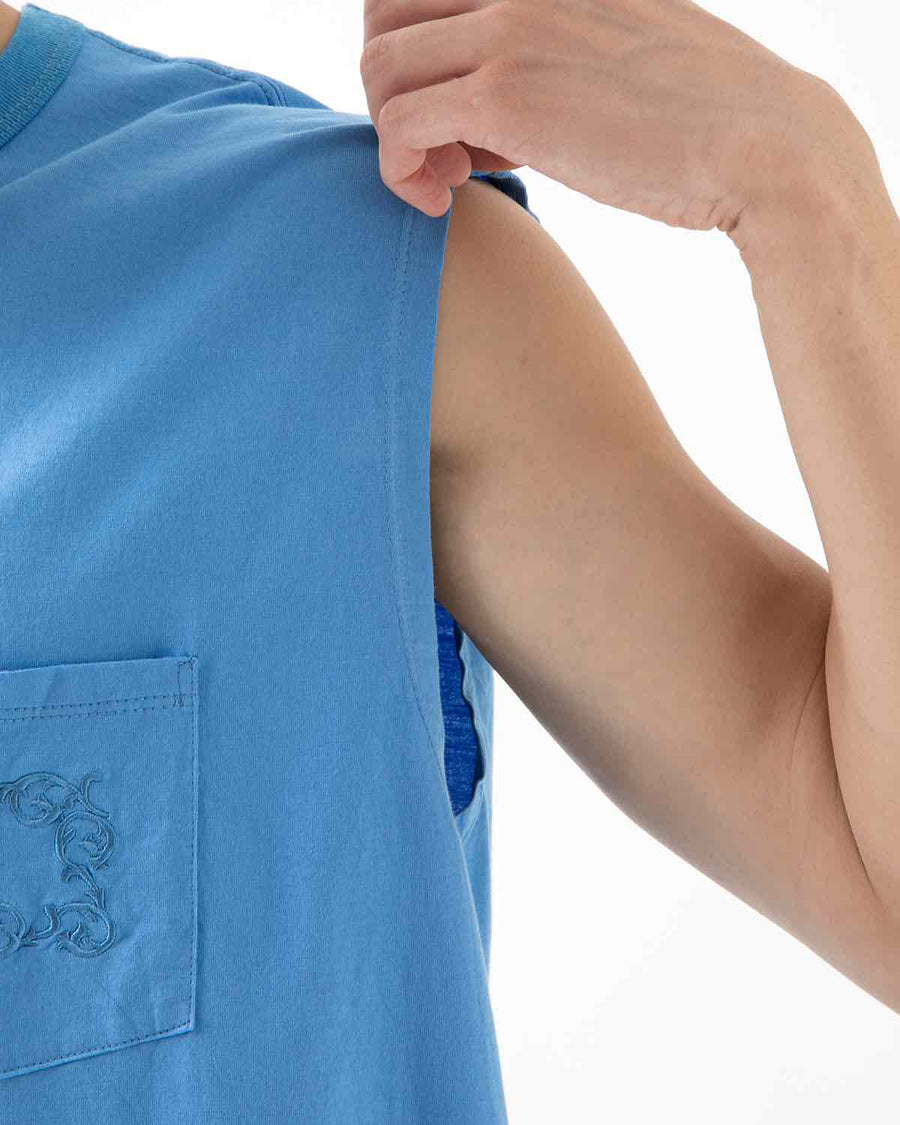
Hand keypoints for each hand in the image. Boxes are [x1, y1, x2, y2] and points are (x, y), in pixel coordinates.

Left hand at [360, 0, 874, 248]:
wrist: (764, 145)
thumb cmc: (703, 116)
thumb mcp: (622, 46)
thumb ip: (557, 48)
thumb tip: (508, 100)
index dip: (421, 51)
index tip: (458, 114)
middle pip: (382, 11)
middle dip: (391, 86)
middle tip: (437, 143)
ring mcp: (509, 33)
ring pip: (379, 68)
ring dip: (395, 133)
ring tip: (448, 176)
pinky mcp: (506, 100)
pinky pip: (398, 126)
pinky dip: (400, 170)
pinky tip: (443, 199)